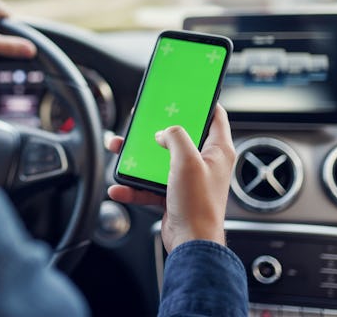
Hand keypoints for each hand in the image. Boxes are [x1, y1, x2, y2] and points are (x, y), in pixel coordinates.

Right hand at [106, 105, 234, 252]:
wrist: (192, 244)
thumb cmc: (199, 206)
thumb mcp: (187, 160)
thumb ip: (175, 137)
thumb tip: (164, 132)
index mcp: (217, 151)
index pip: (214, 117)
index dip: (202, 102)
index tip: (187, 93)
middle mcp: (204, 163)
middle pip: (179, 137)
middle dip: (157, 129)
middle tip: (143, 121)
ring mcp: (188, 179)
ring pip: (159, 160)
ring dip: (138, 158)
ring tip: (120, 150)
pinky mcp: (172, 195)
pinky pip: (149, 185)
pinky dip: (134, 185)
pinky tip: (120, 186)